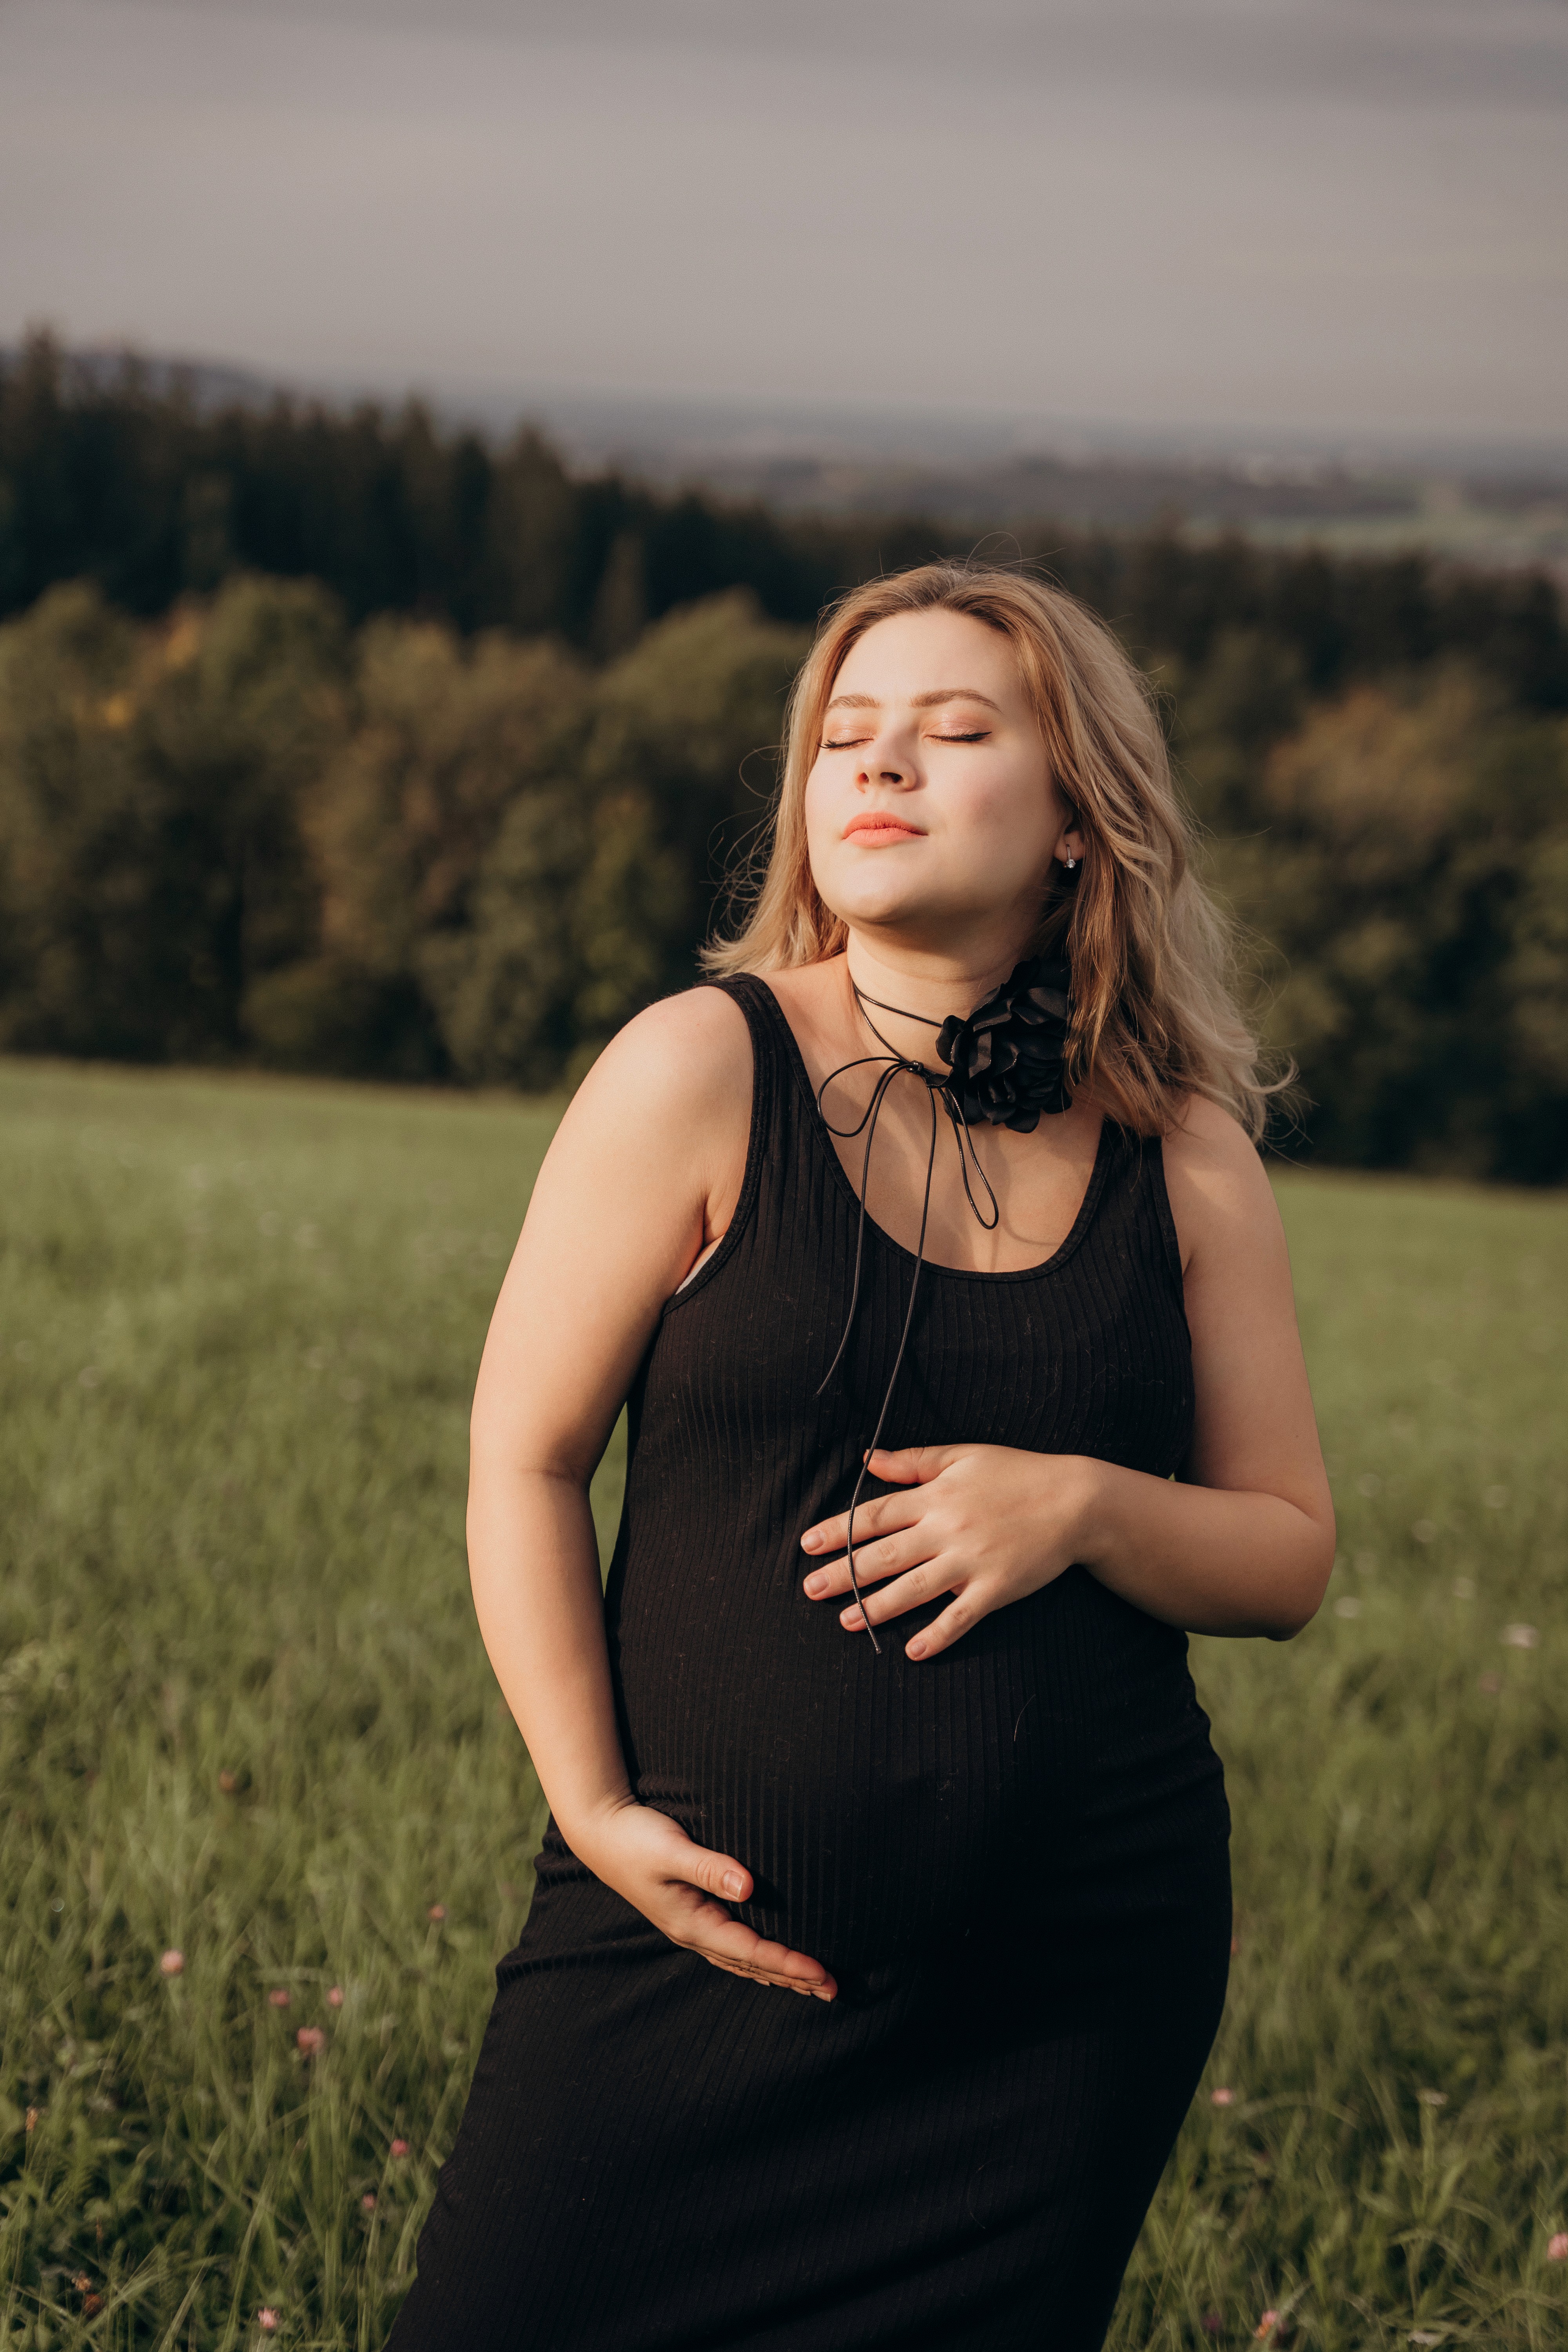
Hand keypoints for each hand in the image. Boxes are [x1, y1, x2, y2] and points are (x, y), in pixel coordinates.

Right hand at [567, 1797, 837, 1999]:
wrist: (600, 1832)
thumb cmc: (636, 1837)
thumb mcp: (672, 1850)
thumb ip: (709, 1868)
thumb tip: (749, 1888)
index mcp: (692, 1923)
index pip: (752, 1952)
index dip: (790, 1964)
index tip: (823, 1974)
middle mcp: (693, 1931)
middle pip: (751, 1965)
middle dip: (792, 1977)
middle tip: (833, 1990)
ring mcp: (689, 1926)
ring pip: (742, 1960)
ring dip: (777, 1973)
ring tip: (810, 1985)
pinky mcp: (688, 1913)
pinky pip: (729, 1948)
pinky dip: (754, 1961)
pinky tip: (765, 1966)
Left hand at [801, 1444, 1101, 1659]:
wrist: (1075, 1501)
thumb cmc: (1017, 1474)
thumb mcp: (963, 1456)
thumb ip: (913, 1461)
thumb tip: (868, 1459)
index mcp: (935, 1496)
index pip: (874, 1515)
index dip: (838, 1530)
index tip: (808, 1544)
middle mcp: (946, 1529)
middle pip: (883, 1554)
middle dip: (843, 1573)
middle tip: (810, 1588)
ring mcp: (971, 1561)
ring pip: (913, 1588)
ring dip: (876, 1606)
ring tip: (845, 1620)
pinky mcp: (996, 1588)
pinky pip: (960, 1617)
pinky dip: (937, 1636)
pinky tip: (914, 1651)